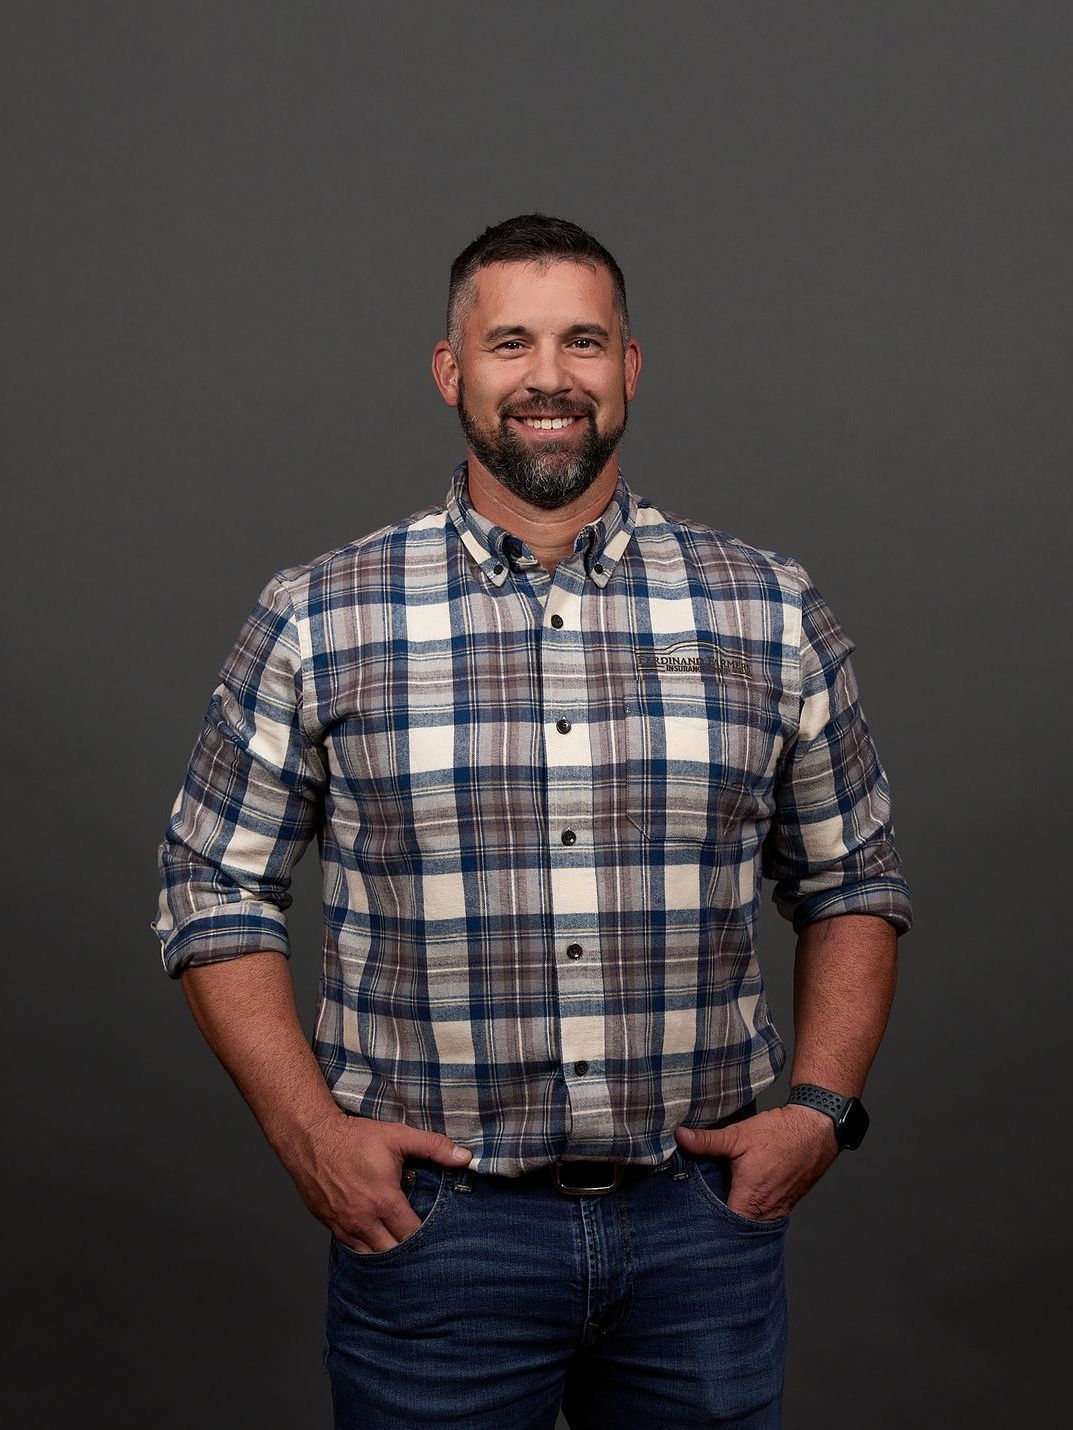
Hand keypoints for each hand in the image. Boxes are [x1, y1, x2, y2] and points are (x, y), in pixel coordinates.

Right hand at [284, 1112, 472, 1252]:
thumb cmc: (355, 1137)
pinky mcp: (330, 1226)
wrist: (311, 1138)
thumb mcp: (398, 1136)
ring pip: (371, 1256)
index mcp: (383, 1200)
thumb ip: (434, 1147)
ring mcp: (344, 1226)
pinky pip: (352, 1249)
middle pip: (392, 1254)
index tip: (438, 1237)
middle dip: (408, 1253)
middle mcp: (363, 1220)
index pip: (411, 1235)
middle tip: (423, 1249)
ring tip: (402, 1250)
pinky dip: (366, 1249)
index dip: (426, 1238)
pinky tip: (377, 1243)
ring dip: (386, 1255)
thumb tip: (465, 1158)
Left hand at [674, 1105, 839, 1220]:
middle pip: (735, 1229)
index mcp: (750, 1199)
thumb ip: (707, 1141)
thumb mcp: (738, 1135)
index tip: (690, 1222)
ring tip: (715, 1208)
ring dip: (735, 1218)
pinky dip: (750, 1211)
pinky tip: (739, 1199)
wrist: (815, 1130)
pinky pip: (763, 1217)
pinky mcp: (785, 1205)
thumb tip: (680, 1137)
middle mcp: (765, 1212)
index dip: (706, 1227)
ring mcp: (777, 1211)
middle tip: (698, 1215)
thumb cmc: (779, 1133)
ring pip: (750, 1224)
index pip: (723, 1228)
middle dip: (718, 1223)